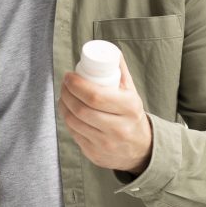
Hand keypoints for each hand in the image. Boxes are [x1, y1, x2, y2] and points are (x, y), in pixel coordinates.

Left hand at [58, 51, 152, 174]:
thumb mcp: (131, 93)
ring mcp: (106, 144)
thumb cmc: (132, 115)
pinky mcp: (95, 155)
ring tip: (64, 95)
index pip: (95, 96)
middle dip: (67, 93)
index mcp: (129, 109)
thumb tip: (110, 51)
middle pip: (81, 109)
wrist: (141, 149)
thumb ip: (120, 71)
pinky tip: (68, 112)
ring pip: (74, 122)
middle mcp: (118, 129)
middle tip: (65, 84)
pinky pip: (74, 135)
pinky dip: (68, 120)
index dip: (76, 85)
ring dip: (63, 106)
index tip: (69, 76)